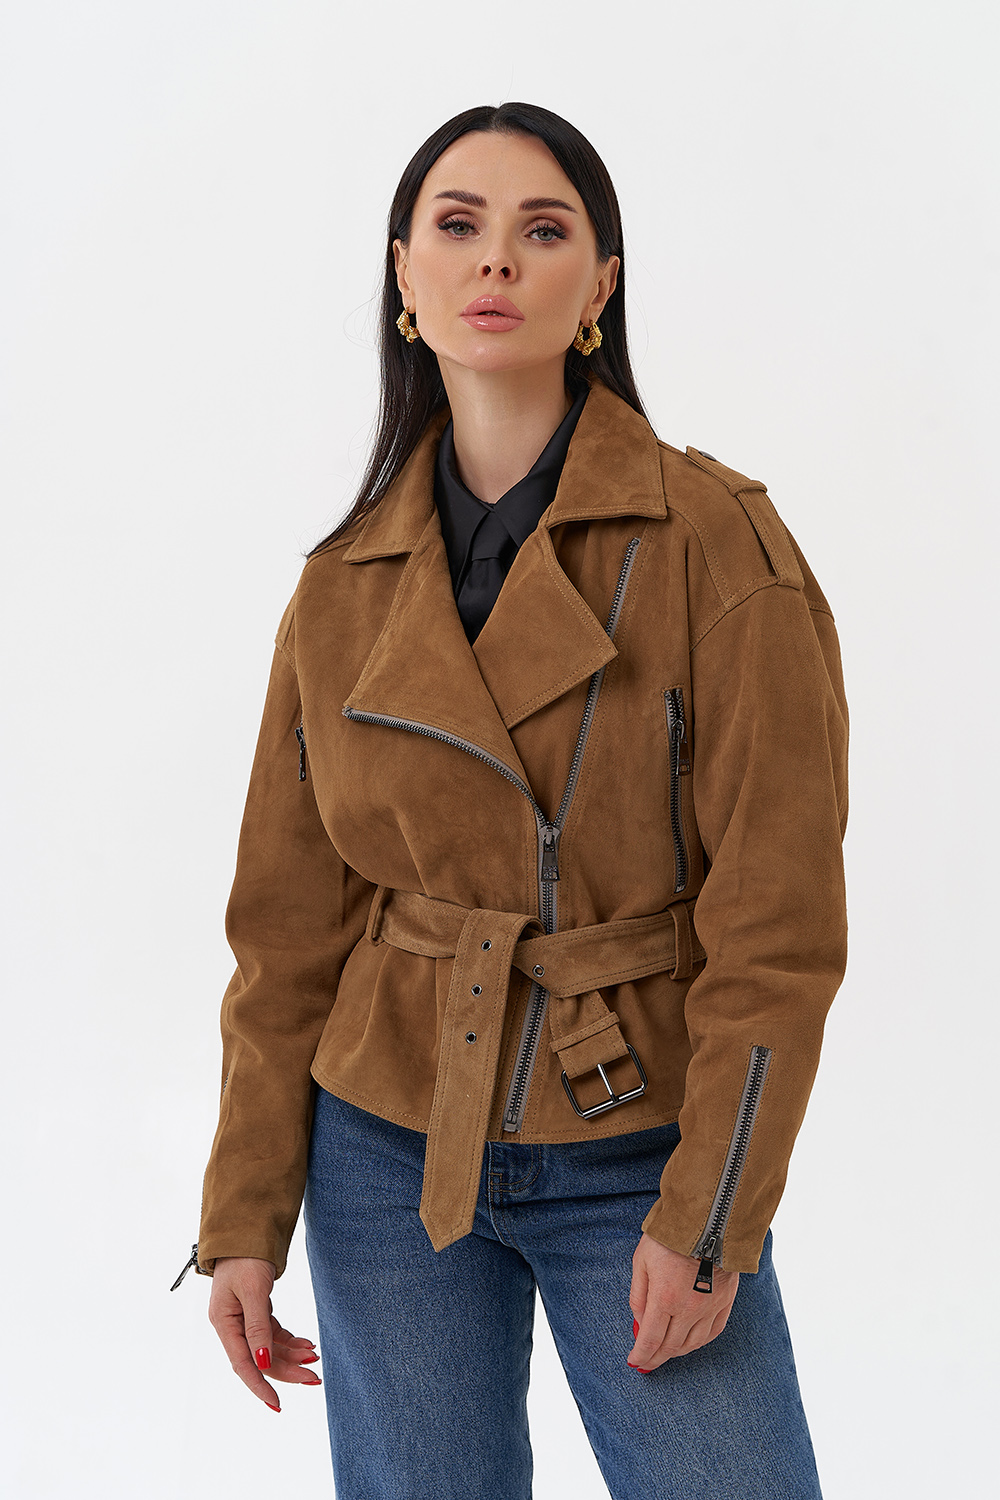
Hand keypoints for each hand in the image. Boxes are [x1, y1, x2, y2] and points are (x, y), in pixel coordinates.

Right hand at [207, 1256, 321, 1411]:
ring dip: (291, 1355)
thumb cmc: (245, 1257)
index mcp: (224, 1322)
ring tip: (315, 1358)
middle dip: (287, 1370)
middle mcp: (231, 1324)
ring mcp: (243, 1318)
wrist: (246, 1230)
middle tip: (314, 1378)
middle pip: (260, 1358)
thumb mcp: (253, 1290)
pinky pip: (272, 1334)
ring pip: (268, 1348)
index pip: (243, 1364)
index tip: (277, 1404)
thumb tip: (262, 1363)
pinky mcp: (255, 1310)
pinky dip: (289, 1340)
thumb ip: (257, 1327)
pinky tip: (306, 1344)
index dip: (260, 1386)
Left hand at [628, 1231, 738, 1370]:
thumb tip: (639, 1321)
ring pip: (693, 1344)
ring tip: (666, 1352)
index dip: (642, 1354)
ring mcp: (710, 1307)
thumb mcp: (642, 1261)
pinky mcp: (725, 1301)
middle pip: (671, 1346)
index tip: (636, 1361)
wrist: (707, 1220)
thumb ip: (639, 1295)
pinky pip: (713, 1332)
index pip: (651, 1339)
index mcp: (665, 1298)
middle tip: (647, 1362)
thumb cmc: (670, 1238)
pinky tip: (691, 1341)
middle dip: (656, 1357)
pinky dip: (699, 1342)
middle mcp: (689, 1309)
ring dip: (677, 1352)